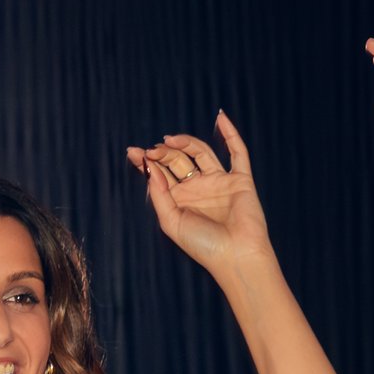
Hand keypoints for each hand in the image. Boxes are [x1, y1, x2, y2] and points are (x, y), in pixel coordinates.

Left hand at [127, 113, 269, 271]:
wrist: (236, 256)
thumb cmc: (203, 246)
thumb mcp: (170, 220)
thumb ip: (158, 192)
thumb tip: (148, 165)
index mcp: (180, 199)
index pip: (161, 172)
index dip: (147, 161)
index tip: (134, 152)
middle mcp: (199, 188)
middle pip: (178, 160)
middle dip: (164, 152)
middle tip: (154, 150)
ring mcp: (220, 182)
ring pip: (201, 152)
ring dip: (186, 142)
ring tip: (170, 140)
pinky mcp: (240, 181)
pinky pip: (238, 153)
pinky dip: (231, 134)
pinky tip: (221, 117)